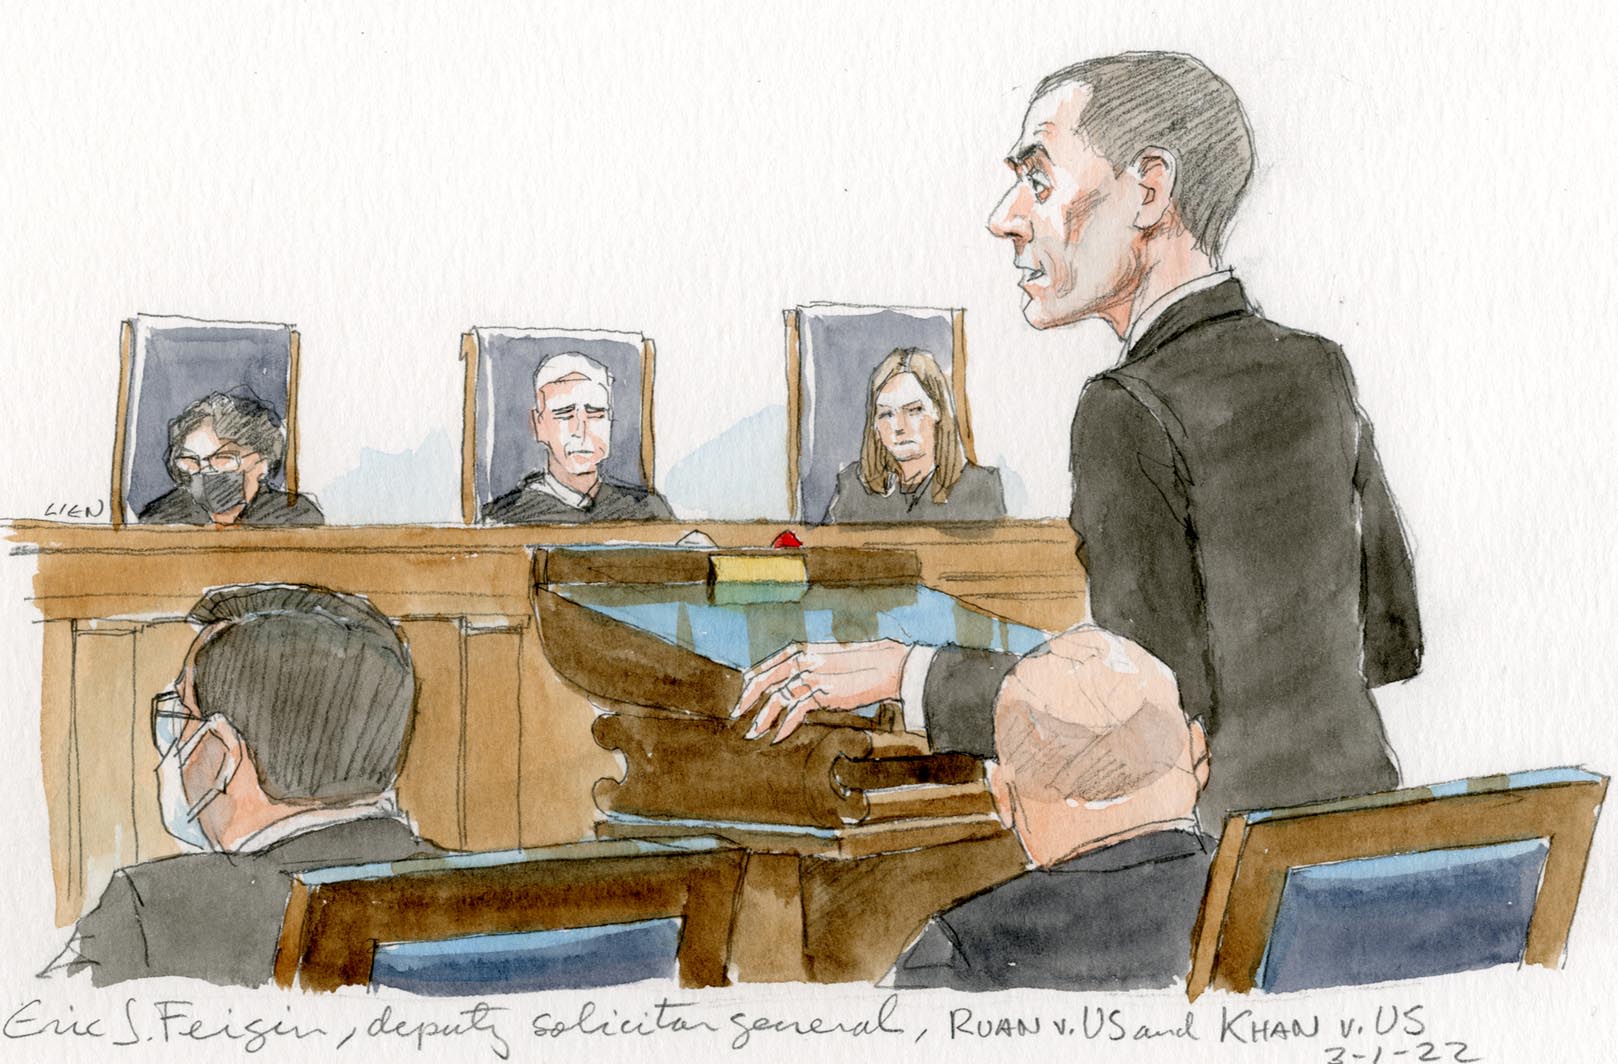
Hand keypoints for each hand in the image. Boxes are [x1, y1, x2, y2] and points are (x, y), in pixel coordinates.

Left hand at [733, 638, 909, 741]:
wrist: (885, 665)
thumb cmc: (859, 665)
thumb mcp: (826, 661)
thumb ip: (806, 668)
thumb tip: (791, 685)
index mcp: (799, 649)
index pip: (764, 666)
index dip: (749, 683)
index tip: (742, 697)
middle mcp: (801, 660)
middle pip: (763, 681)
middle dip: (747, 701)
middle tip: (737, 717)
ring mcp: (811, 675)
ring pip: (776, 699)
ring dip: (762, 719)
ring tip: (754, 733)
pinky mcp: (822, 691)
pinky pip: (795, 712)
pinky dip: (784, 726)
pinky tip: (778, 737)